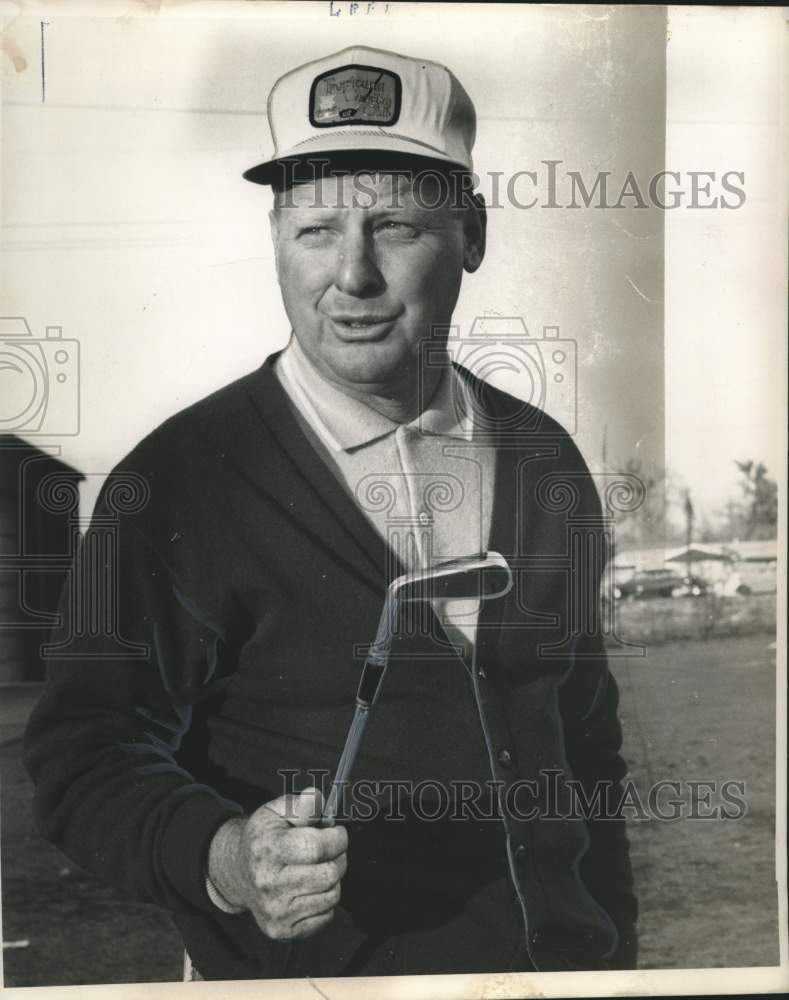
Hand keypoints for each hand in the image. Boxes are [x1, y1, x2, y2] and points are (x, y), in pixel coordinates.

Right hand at [207, 787, 346, 940]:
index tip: (337, 832)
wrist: (239, 873)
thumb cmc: (264, 838)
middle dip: (339, 858)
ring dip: (333, 879)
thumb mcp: (277, 811)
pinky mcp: (282, 931)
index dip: (337, 838)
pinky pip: (326, 917)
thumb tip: (318, 799)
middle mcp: (268, 883)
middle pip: (329, 874)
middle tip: (332, 851)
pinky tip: (311, 888)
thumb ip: (302, 804)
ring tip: (320, 868)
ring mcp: (275, 911)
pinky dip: (325, 900)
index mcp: (267, 849)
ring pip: (332, 896)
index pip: (316, 847)